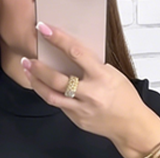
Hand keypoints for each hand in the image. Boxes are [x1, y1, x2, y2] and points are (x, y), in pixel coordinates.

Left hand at [21, 22, 156, 146]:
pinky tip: (43, 87)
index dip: (58, 39)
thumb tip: (71, 55)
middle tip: (28, 58)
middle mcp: (91, 94)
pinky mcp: (77, 120)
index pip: (76, 53)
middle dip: (39, 68)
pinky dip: (49, 94)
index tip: (45, 30)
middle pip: (57, 80)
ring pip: (52, 96)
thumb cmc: (125, 98)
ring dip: (36, 82)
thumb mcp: (112, 75)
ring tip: (28, 71)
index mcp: (102, 77)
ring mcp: (82, 110)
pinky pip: (59, 106)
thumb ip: (92, 66)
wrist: (130, 126)